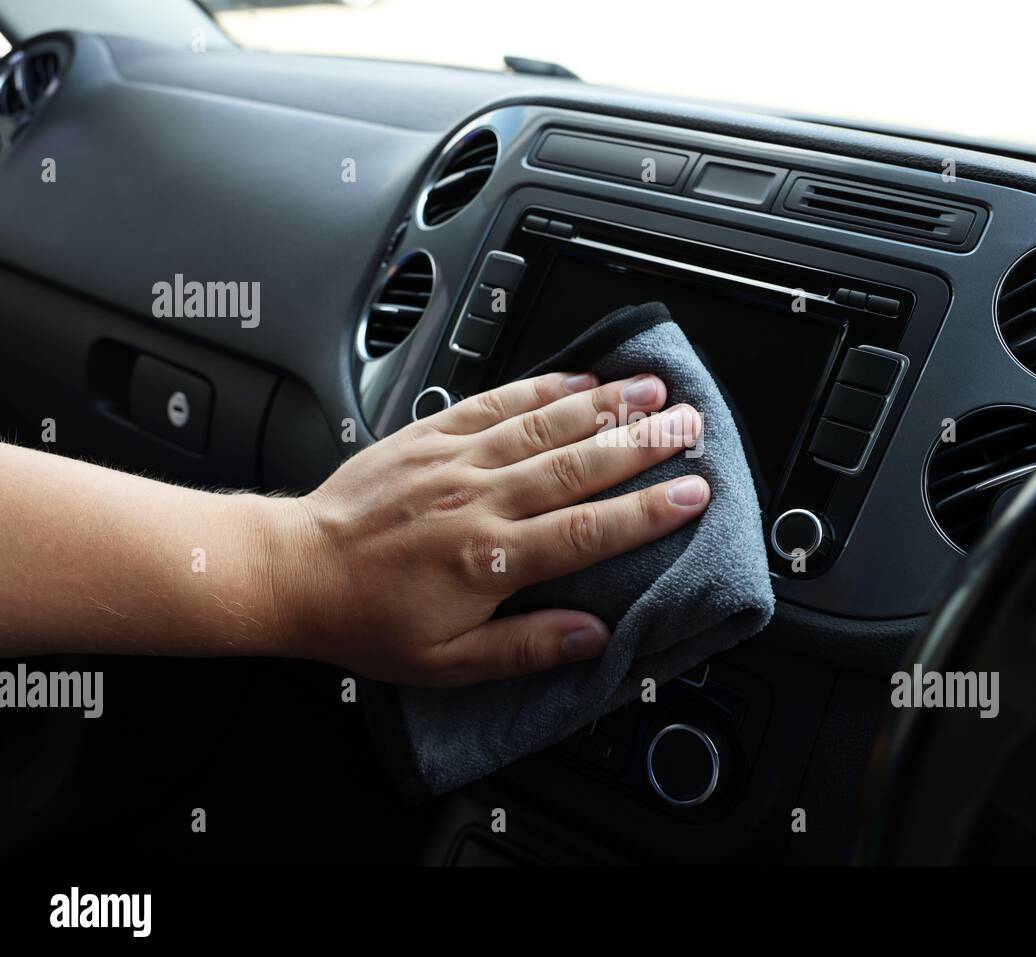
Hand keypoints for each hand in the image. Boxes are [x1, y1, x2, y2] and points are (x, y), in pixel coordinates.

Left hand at [272, 371, 708, 685]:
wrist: (295, 569)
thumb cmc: (367, 619)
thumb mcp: (445, 661)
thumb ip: (524, 648)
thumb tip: (593, 638)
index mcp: (489, 559)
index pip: (587, 531)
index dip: (646, 512)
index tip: (693, 494)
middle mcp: (479, 500)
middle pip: (577, 465)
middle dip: (642, 442)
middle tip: (691, 426)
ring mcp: (455, 460)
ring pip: (544, 425)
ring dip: (604, 403)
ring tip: (654, 387)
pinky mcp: (430, 433)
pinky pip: (494, 401)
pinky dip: (539, 386)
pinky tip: (578, 377)